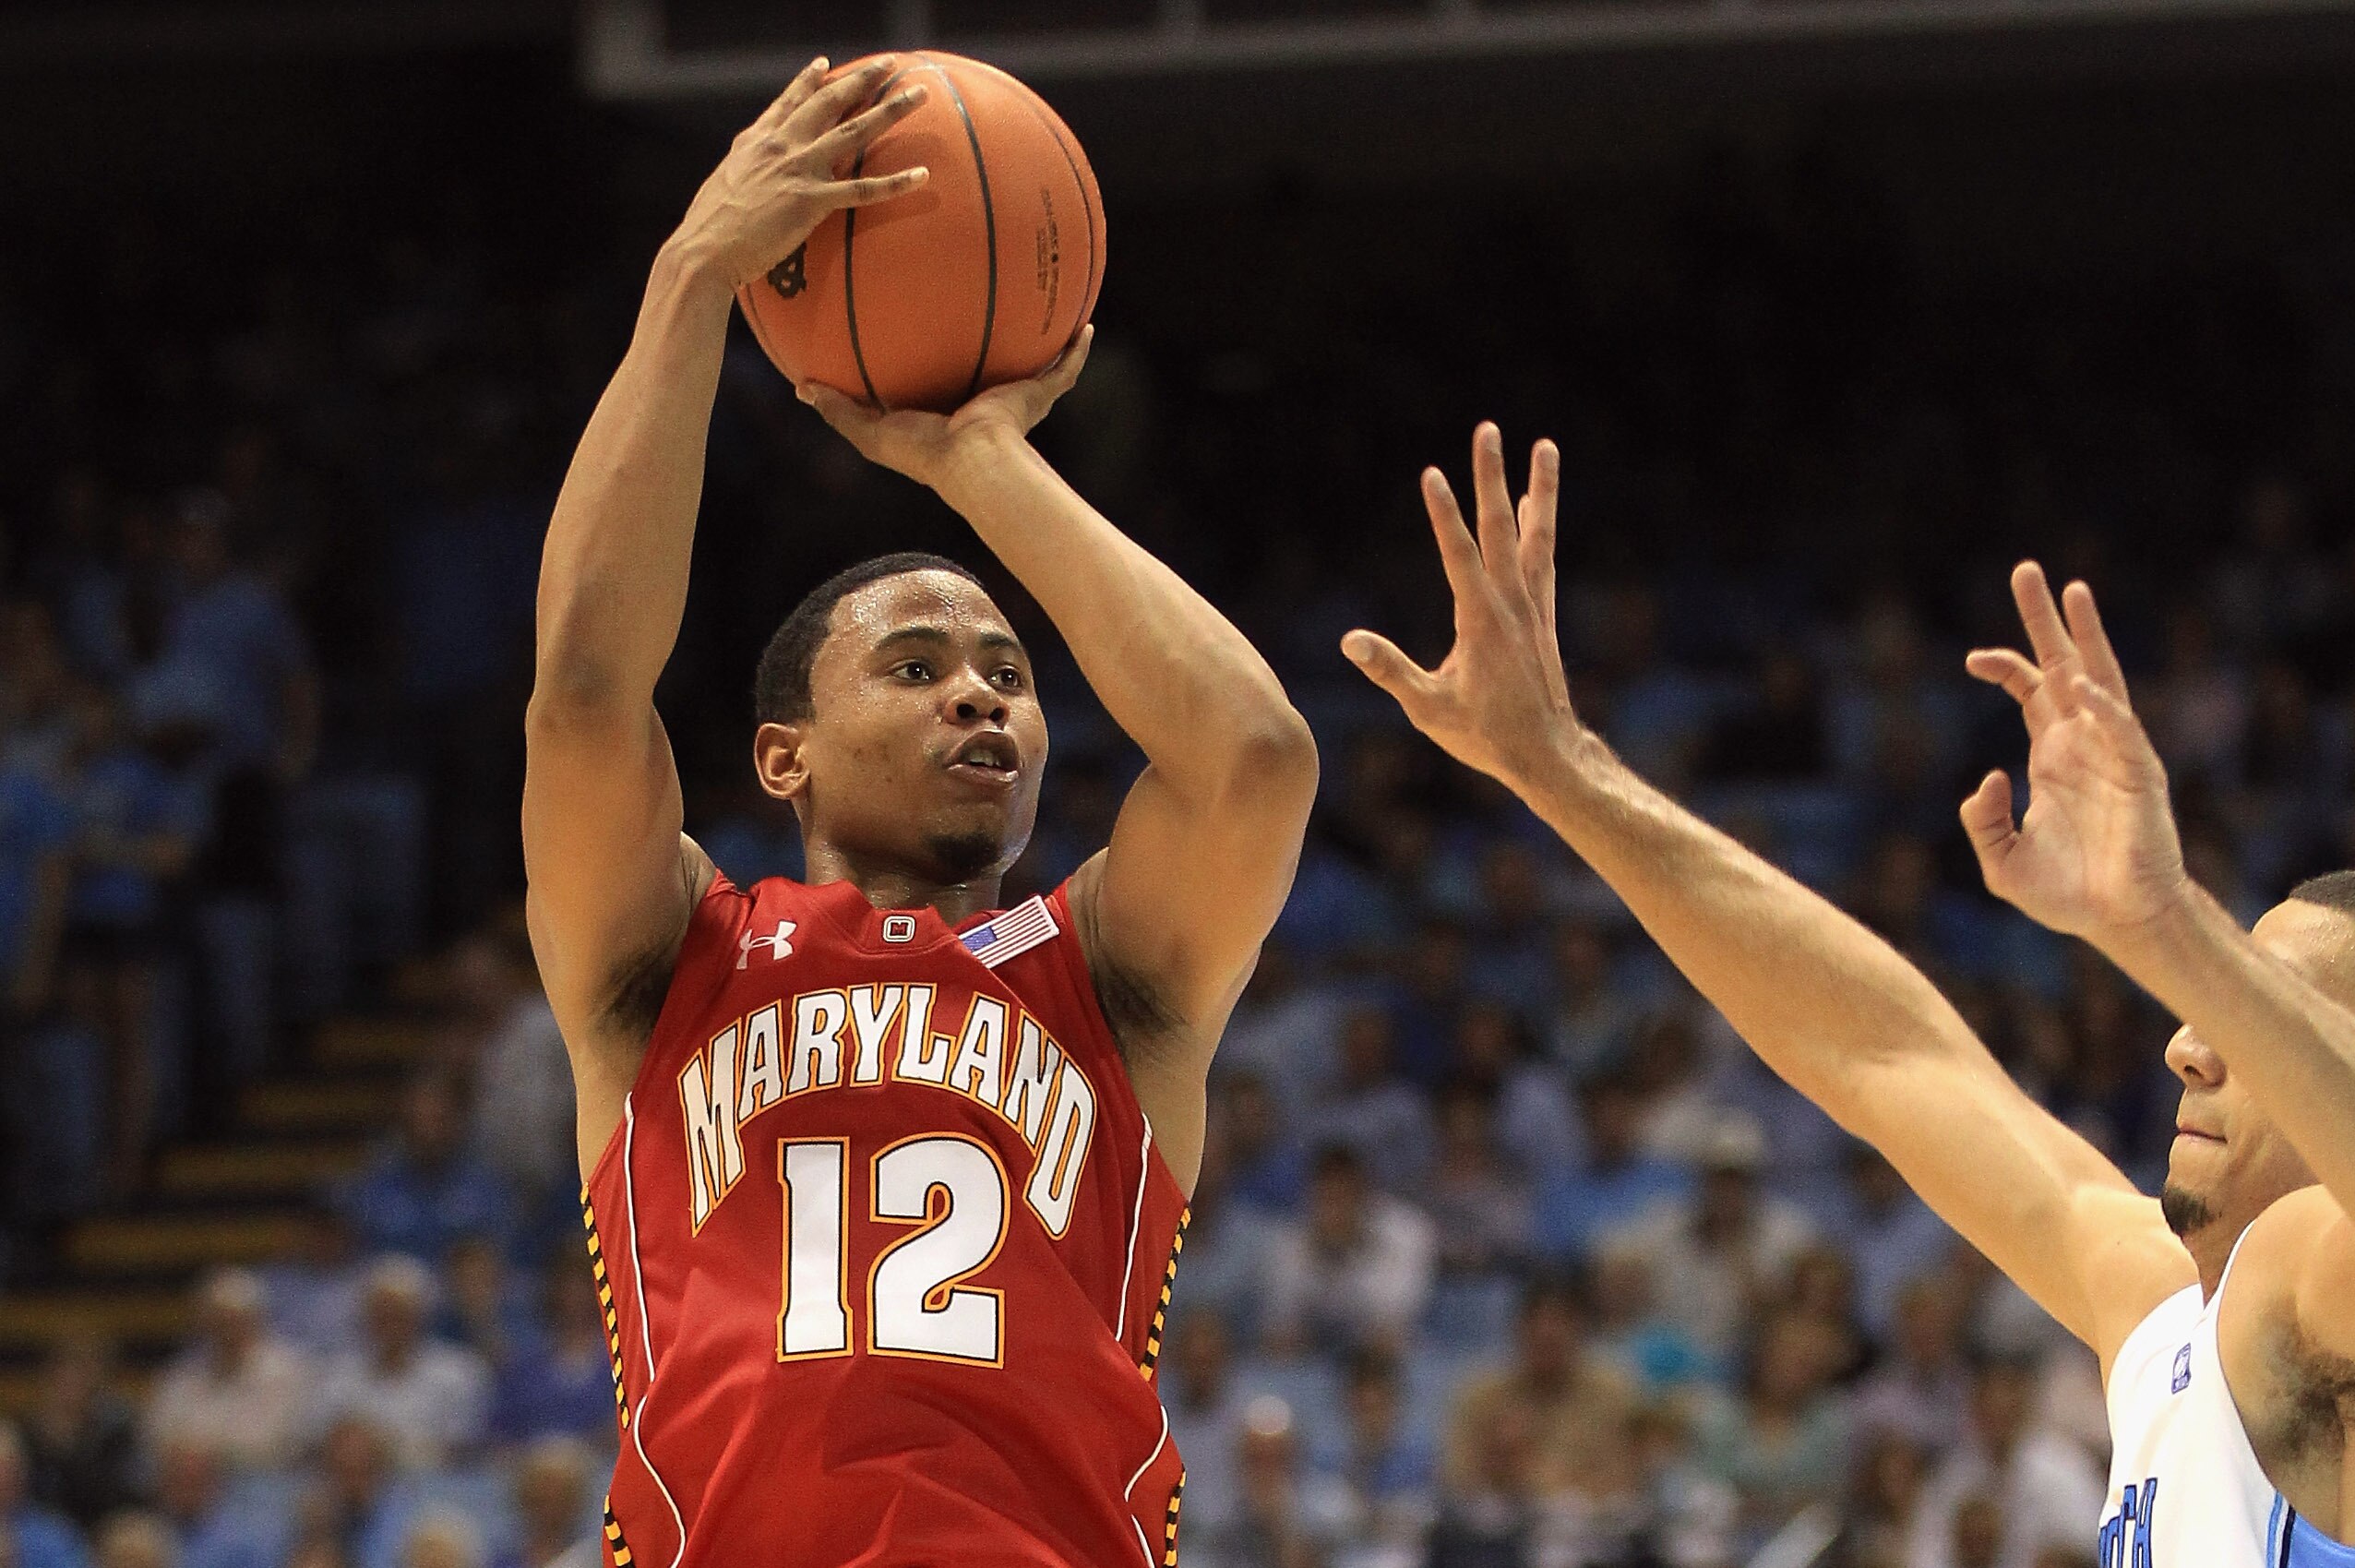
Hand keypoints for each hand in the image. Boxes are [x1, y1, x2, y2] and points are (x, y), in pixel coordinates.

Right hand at [671, 56, 930, 291]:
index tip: (824, 64)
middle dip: (862, 79)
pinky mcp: (812, 201)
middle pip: (829, 102)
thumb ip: (745, 169)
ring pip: (855, 131)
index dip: (808, 80)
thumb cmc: (709, 228)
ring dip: (891, 110)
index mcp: (757, 141)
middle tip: (889, 64)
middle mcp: (781, 145)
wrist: (704, 250)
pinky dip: (896, 182)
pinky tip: (923, 174)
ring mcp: (799, 170)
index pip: (788, 101)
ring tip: (920, 94)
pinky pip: (863, 190)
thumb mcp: (726, 183)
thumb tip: (751, 172)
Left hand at [797, 325, 1093, 487]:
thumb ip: (838, 409)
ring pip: (1034, 362)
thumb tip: (802, 387)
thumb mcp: (871, 431)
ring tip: (1046, 303)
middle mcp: (984, 400)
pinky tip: (1087, 325)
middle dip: (992, 340)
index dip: (938, 352)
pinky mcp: (1040, 395)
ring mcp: (1016, 397)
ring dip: (1042, 340)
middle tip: (987, 304)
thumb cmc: (925, 453)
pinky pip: (1065, 368)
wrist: (974, 462)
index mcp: (947, 409)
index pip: (942, 374)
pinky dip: (1078, 351)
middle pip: (991, 362)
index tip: (931, 326)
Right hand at [1340, 423, 1581, 796]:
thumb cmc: (1485, 735)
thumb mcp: (1428, 709)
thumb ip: (1391, 670)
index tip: (1432, 473)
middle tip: (1489, 430)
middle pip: (1501, 527)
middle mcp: (1513, 604)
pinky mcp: (1543, 616)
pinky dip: (1538, 526)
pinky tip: (1533, 504)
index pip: (1459, 554)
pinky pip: (1542, 558)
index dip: (1444, 513)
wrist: (1547, 755)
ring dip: (1538, 490)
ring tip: (1543, 447)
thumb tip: (1351, 641)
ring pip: (1535, 536)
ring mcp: (1533, 607)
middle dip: (1492, 476)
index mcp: (1482, 621)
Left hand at [1960, 562, 2189, 938]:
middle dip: (2048, 619)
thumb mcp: (2001, 862)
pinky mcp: (2141, 778)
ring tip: (2075, 592)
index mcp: (2053, 753)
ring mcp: (2115, 755)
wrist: (2117, 922)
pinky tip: (2084, 690)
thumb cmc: (2066, 893)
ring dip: (2088, 639)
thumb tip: (1988, 778)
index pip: (2030, 690)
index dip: (2003, 666)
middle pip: (2066, 664)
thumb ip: (1983, 822)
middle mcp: (2084, 742)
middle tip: (2027, 570)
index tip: (1971, 657)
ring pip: (2103, 681)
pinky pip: (2123, 735)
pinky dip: (2105, 710)